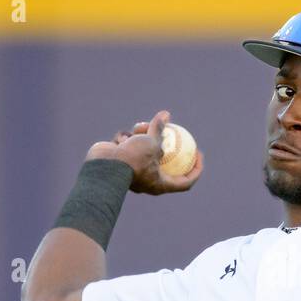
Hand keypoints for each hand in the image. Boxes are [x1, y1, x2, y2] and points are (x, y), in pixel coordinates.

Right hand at [84, 110, 203, 194]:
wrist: (102, 166)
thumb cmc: (131, 159)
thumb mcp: (151, 142)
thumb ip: (159, 129)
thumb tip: (166, 115)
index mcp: (160, 185)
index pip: (185, 181)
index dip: (196, 169)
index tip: (198, 153)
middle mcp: (147, 181)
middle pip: (163, 161)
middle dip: (163, 143)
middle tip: (169, 130)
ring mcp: (133, 172)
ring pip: (142, 149)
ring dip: (141, 136)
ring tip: (139, 127)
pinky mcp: (120, 163)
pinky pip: (128, 149)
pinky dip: (126, 141)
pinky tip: (121, 138)